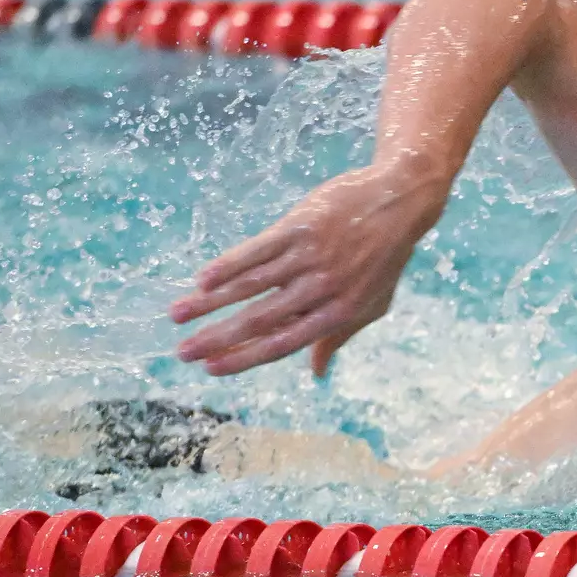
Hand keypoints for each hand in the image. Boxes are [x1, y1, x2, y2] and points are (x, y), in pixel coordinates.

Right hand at [170, 161, 446, 376]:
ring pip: (251, 285)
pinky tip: (202, 279)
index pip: (283, 343)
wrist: (398, 201)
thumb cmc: (383, 259)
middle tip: (183, 352)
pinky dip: (228, 265)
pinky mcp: (300, 225)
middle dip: (217, 338)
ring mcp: (310, 256)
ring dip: (210, 302)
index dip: (245, 358)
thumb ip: (338, 338)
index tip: (211, 369)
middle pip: (260, 319)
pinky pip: (257, 250)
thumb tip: (317, 374)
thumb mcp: (372, 304)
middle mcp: (323, 288)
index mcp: (339, 313)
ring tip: (177, 315)